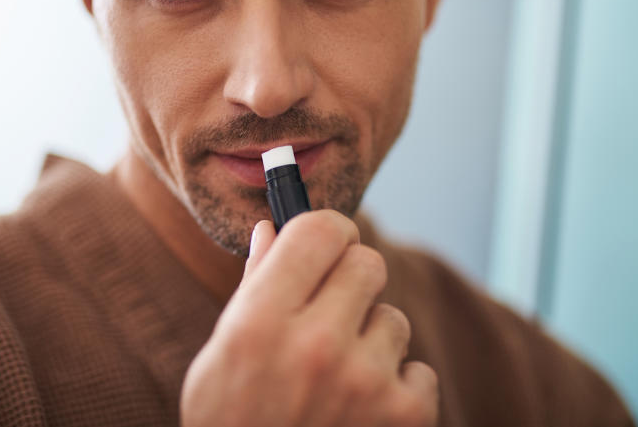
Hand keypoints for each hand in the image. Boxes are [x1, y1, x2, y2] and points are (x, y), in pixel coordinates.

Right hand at [179, 210, 438, 426]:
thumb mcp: (219, 360)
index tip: (329, 244)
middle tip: (333, 315)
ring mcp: (364, 382)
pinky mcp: (405, 416)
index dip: (328, 232)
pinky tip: (362, 418)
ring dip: (372, 343)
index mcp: (259, 322)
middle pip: (367, 262)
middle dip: (352, 284)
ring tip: (338, 385)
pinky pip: (418, 368)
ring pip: (394, 318)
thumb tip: (272, 229)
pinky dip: (397, 390)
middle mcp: (314, 344)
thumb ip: (253, 290)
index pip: (320, 230)